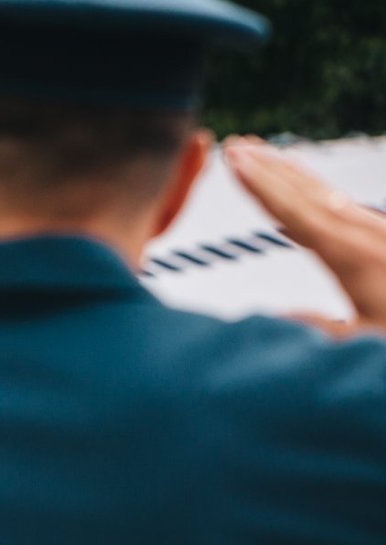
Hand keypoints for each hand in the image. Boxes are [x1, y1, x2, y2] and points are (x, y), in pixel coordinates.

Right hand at [224, 138, 385, 332]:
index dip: (261, 185)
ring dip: (290, 174)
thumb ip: (321, 327)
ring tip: (262, 155)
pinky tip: (307, 195)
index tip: (234, 159)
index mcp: (352, 256)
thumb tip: (277, 316)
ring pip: (326, 195)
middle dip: (269, 167)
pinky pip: (342, 207)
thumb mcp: (364, 341)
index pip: (295, 212)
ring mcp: (377, 235)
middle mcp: (365, 236)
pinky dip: (315, 193)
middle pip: (308, 193)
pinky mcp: (384, 241)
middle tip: (236, 143)